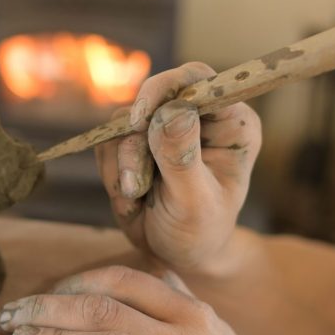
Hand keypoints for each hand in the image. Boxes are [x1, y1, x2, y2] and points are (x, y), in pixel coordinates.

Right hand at [96, 62, 261, 271]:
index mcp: (228, 122)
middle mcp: (196, 117)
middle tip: (137, 187)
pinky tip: (132, 200)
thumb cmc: (199, 232)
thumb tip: (172, 111)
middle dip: (136, 146)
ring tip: (138, 200)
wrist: (175, 255)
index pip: (197, 80)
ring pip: (121, 125)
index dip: (164, 89)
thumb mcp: (196, 202)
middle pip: (150, 100)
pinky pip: (106, 145)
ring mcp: (160, 129)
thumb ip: (183, 157)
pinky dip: (112, 176)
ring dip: (123, 167)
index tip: (139, 119)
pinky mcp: (132, 143)